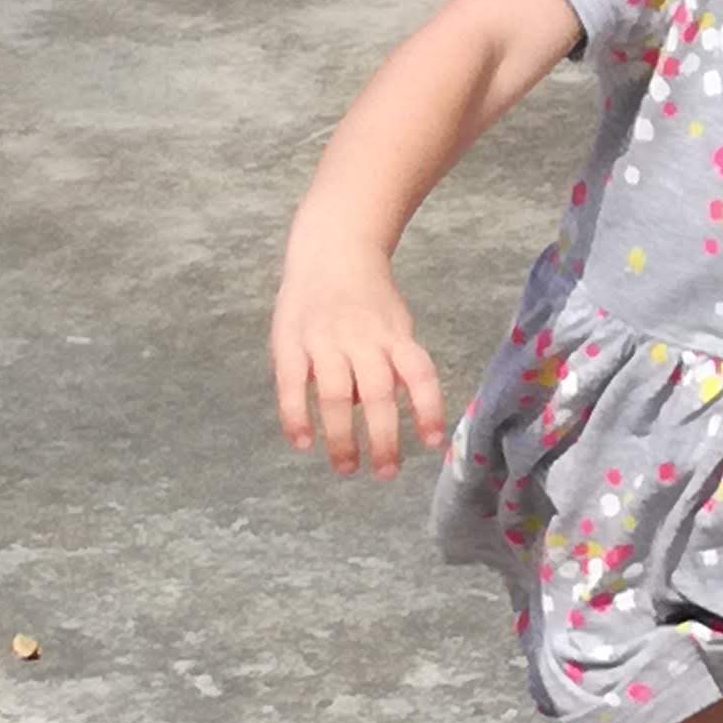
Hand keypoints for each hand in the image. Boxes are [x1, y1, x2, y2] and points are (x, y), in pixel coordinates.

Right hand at [270, 238, 447, 476]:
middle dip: (384, 438)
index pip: (419, 374)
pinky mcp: (291, 342)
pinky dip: (297, 416)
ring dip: (341, 438)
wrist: (331, 249)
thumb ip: (395, 364)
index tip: (432, 443)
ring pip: (337, 395)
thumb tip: (392, 416)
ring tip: (347, 468)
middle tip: (386, 473)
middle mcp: (364, 339)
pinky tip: (303, 443)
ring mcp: (326, 340)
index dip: (428, 408)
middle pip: (378, 393)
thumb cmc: (367, 298)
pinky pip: (293, 385)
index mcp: (394, 335)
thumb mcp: (394, 323)